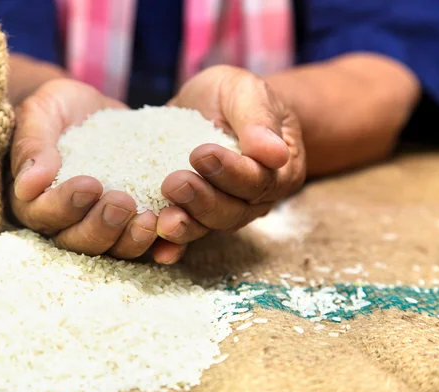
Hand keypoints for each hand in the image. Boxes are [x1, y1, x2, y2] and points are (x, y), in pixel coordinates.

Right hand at [9, 79, 157, 258]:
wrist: (94, 108)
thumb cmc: (59, 109)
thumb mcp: (41, 114)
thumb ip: (32, 145)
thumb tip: (27, 186)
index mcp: (35, 201)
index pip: (44, 213)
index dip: (65, 204)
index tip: (89, 184)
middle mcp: (67, 223)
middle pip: (79, 241)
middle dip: (101, 226)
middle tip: (123, 202)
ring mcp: (102, 227)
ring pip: (114, 249)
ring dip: (131, 239)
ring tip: (151, 219)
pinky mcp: (134, 223)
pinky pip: (147, 242)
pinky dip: (161, 241)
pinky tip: (174, 225)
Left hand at [153, 65, 306, 263]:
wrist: (211, 105)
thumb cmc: (235, 96)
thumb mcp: (247, 92)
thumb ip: (259, 120)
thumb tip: (275, 153)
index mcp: (278, 170)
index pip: (259, 179)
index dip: (231, 171)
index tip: (202, 153)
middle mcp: (255, 198)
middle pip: (233, 210)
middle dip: (203, 200)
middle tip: (175, 182)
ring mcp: (225, 210)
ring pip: (209, 226)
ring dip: (187, 225)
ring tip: (164, 219)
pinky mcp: (195, 214)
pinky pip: (188, 236)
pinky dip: (174, 246)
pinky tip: (159, 252)